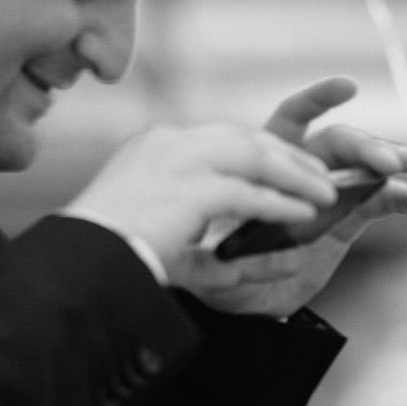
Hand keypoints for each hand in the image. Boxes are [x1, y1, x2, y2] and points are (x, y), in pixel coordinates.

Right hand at [66, 86, 348, 269]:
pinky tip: (304, 214)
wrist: (80, 266)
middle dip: (289, 157)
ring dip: (295, 175)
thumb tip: (242, 259)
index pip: (223, 139)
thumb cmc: (110, 259)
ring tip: (326, 194)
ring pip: (255, 157)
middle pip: (245, 139)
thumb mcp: (159, 236)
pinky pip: (249, 193)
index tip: (291, 166)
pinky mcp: (189, 190)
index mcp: (156, 148)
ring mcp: (178, 162)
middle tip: (322, 177)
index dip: (264, 151)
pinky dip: (281, 203)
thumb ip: (199, 238)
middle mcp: (168, 144)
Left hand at [175, 77, 406, 317]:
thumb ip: (231, 254)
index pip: (291, 120)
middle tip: (388, 162)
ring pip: (363, 168)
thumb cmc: (214, 262)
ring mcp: (326, 192)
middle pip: (337, 142)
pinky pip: (378, 202)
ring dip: (388, 162)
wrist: (238, 291)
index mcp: (264, 160)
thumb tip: (254, 253)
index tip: (348, 88)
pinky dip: (401, 200)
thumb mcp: (211, 256)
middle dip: (364, 146)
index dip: (317, 101)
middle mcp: (299, 167)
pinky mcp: (346, 219)